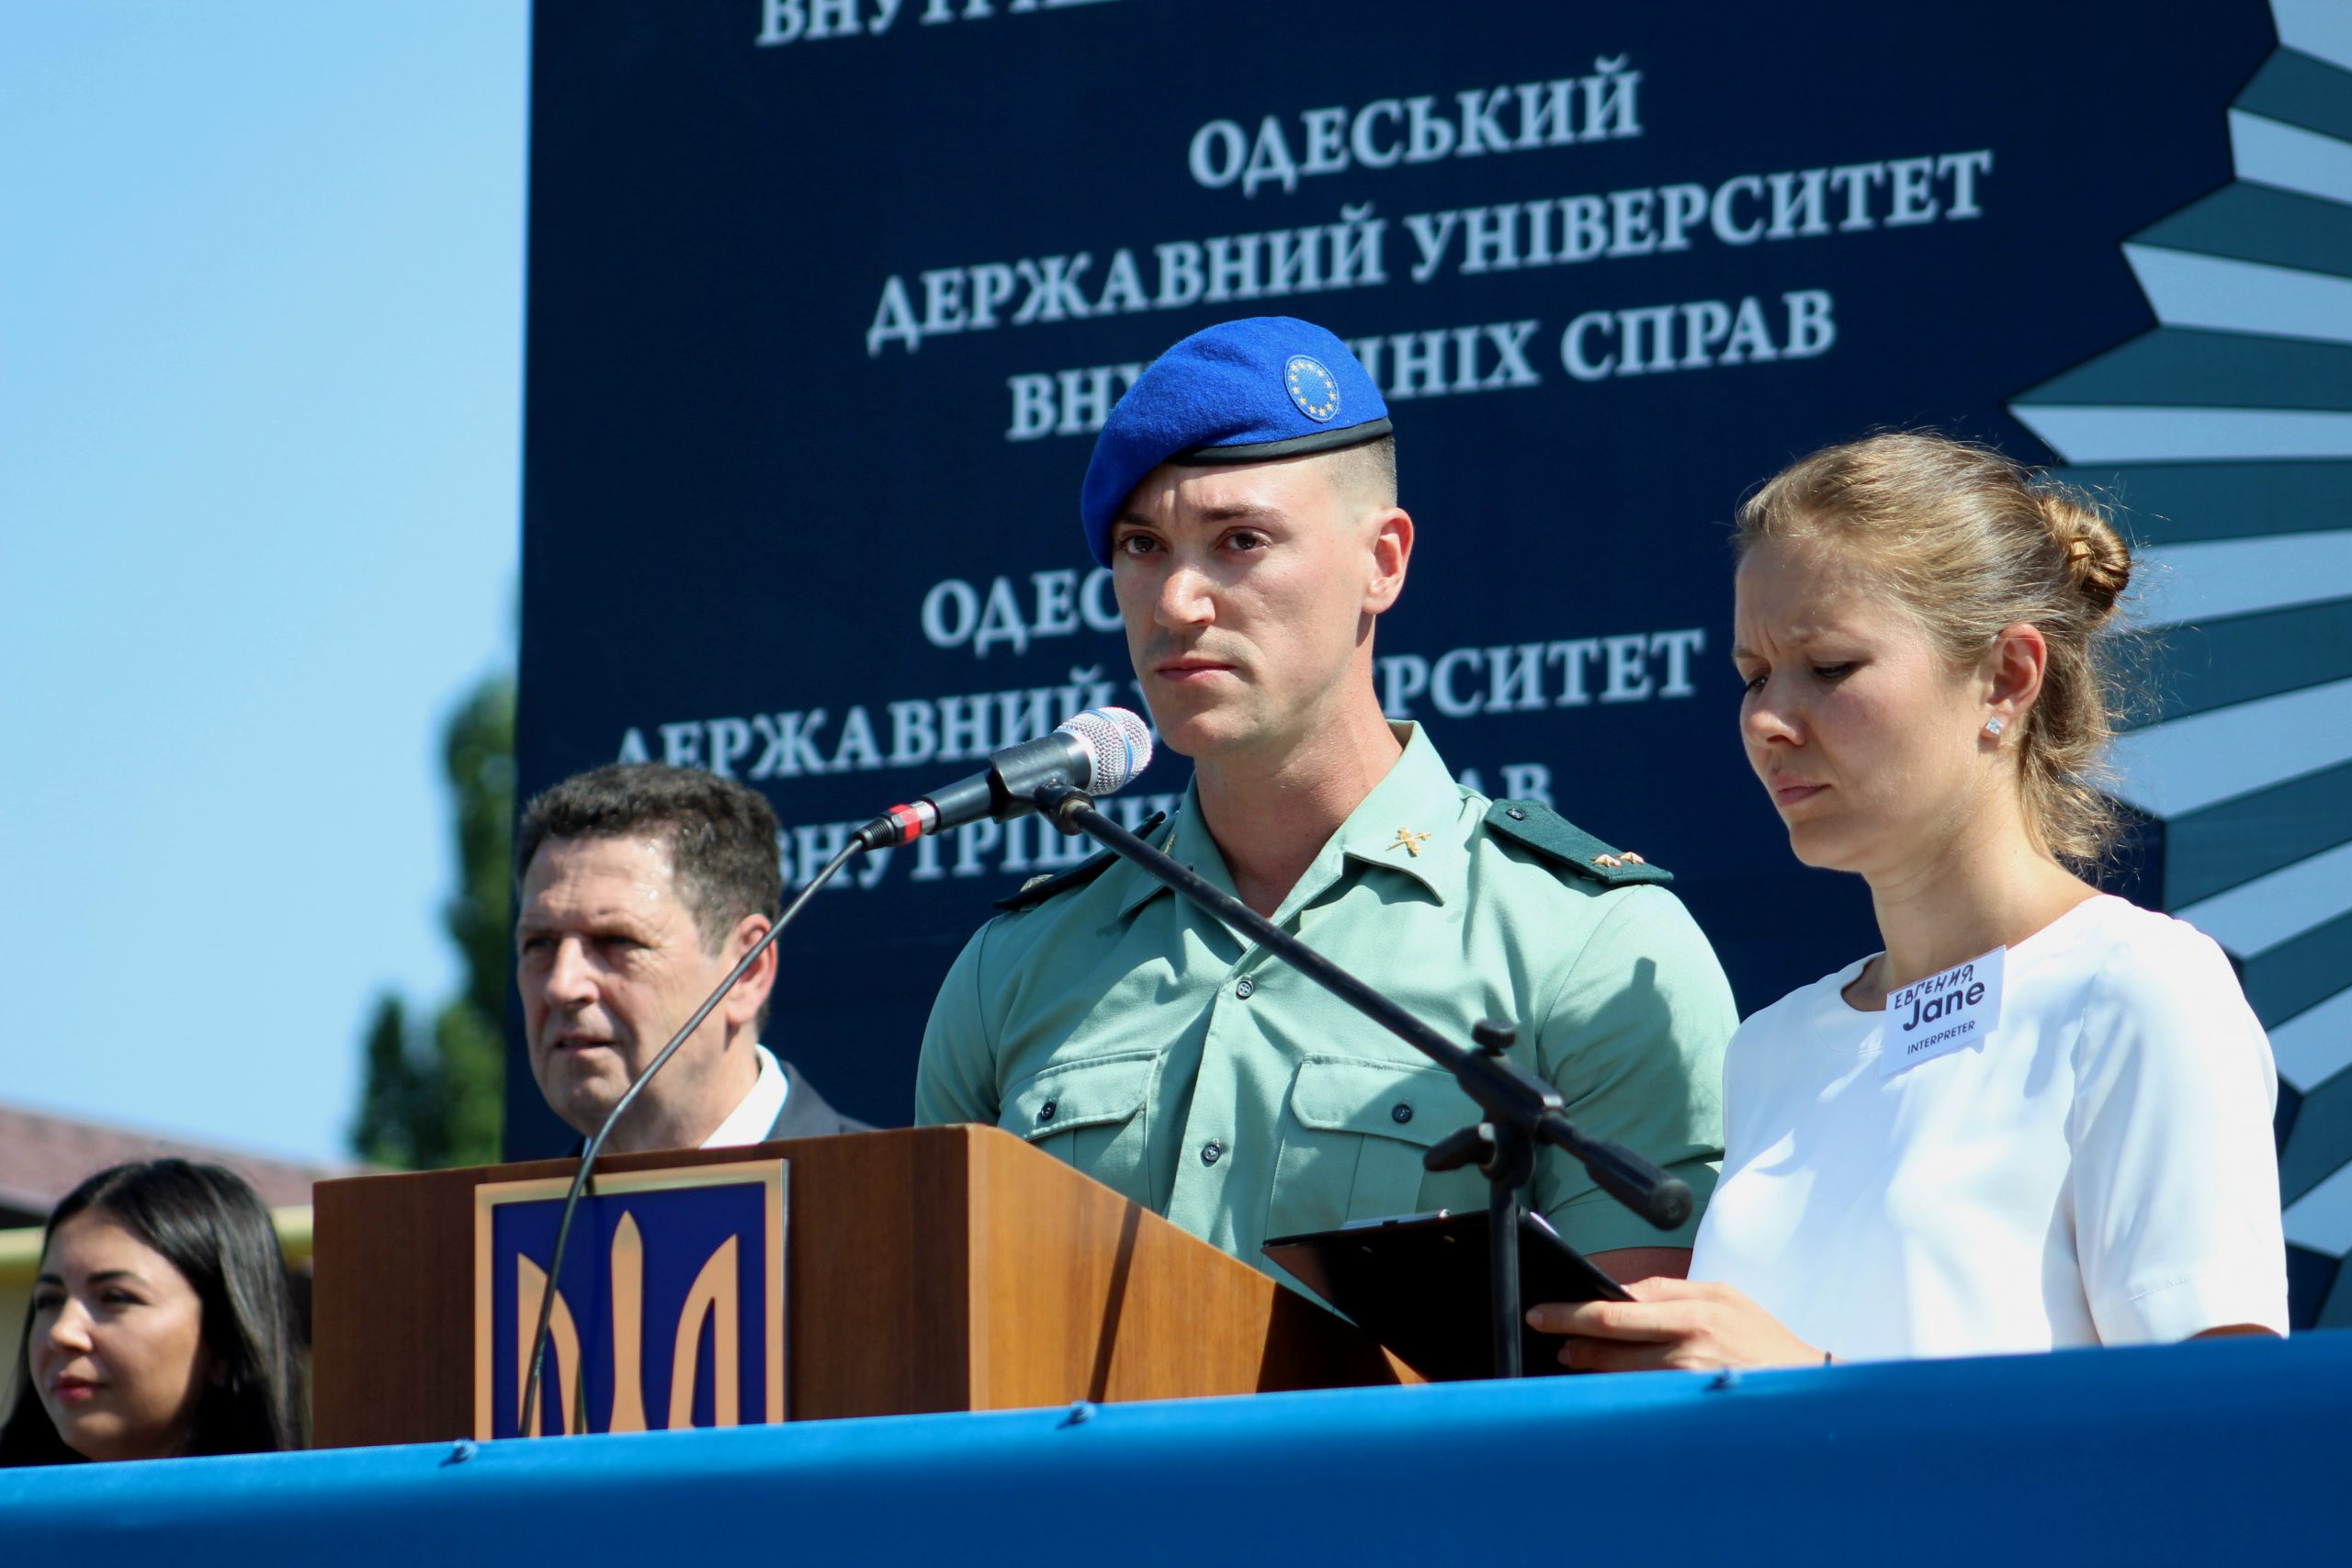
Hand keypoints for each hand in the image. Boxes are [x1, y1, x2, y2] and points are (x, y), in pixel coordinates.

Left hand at [1525, 1277, 1823, 1371]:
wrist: (1805, 1387)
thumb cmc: (1762, 1339)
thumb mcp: (1724, 1297)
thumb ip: (1671, 1293)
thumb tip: (1621, 1295)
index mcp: (1696, 1308)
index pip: (1620, 1306)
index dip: (1577, 1307)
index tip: (1547, 1307)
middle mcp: (1689, 1341)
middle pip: (1611, 1335)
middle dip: (1568, 1330)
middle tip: (1541, 1325)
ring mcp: (1688, 1377)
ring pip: (1620, 1369)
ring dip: (1588, 1363)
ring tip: (1569, 1354)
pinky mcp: (1689, 1404)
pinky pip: (1639, 1394)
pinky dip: (1616, 1386)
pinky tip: (1602, 1382)